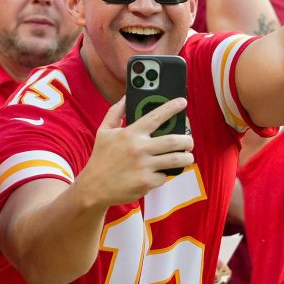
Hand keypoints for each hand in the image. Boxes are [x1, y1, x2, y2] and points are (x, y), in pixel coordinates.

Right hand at [79, 97, 195, 205]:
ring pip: (176, 159)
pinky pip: (164, 176)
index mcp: (130, 133)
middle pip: (174, 141)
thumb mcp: (103, 131)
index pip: (155, 116)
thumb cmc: (101, 158)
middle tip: (189, 141)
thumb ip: (115, 112)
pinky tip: (159, 172)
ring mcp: (143, 166)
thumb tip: (126, 96)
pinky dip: (164, 174)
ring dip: (187, 158)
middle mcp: (138, 148)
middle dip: (188, 140)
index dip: (171, 107)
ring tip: (187, 157)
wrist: (94, 188)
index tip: (182, 102)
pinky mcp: (146, 182)